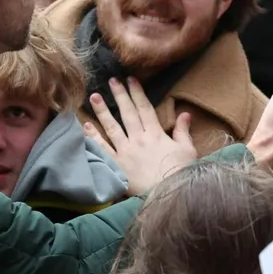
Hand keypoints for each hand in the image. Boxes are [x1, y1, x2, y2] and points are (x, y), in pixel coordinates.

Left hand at [84, 78, 196, 195]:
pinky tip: (86, 125)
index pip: (144, 108)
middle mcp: (138, 139)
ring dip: (102, 111)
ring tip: (93, 97)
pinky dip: (93, 137)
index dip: (137, 92)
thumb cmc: (180, 173)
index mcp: (155, 134)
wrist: (168, 194)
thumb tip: (185, 113)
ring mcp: (125, 152)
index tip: (130, 79)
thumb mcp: (187, 150)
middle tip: (111, 80)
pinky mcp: (116, 166)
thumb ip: (183, 131)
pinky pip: (102, 149)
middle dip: (119, 95)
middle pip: (127, 113)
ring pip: (111, 127)